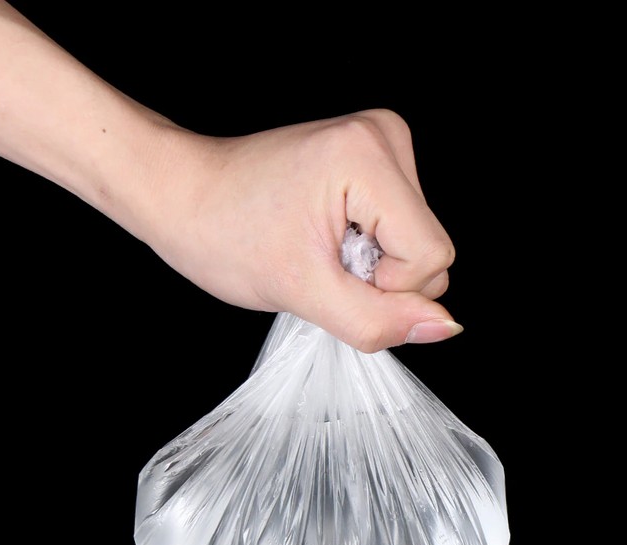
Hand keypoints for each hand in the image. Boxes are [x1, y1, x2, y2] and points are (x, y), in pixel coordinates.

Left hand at [139, 110, 459, 352]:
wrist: (182, 197)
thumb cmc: (220, 231)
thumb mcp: (301, 290)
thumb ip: (377, 318)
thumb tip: (444, 326)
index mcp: (367, 156)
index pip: (431, 256)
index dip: (386, 289)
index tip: (329, 274)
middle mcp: (382, 136)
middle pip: (429, 249)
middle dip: (377, 278)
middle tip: (318, 262)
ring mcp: (379, 144)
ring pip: (416, 244)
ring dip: (369, 266)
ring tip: (315, 247)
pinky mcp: (371, 160)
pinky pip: (399, 231)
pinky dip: (365, 250)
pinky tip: (323, 237)